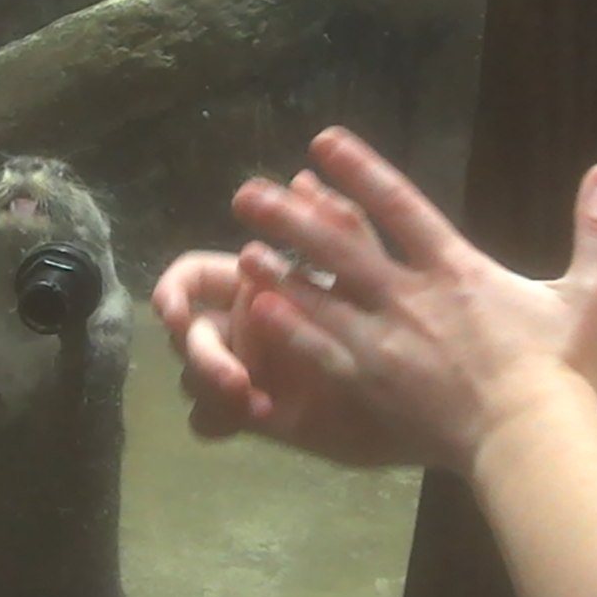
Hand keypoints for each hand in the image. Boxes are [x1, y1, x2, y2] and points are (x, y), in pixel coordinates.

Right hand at [152, 247, 414, 466]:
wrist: (426, 392)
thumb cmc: (393, 324)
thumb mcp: (365, 274)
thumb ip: (337, 229)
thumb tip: (303, 177)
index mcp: (252, 288)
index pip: (190, 281)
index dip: (171, 292)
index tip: (171, 311)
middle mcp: (238, 328)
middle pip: (187, 333)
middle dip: (199, 351)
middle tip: (226, 373)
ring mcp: (242, 372)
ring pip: (192, 377)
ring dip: (210, 384)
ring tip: (246, 394)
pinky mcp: (250, 414)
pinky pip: (208, 419)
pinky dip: (218, 418)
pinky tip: (248, 417)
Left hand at [158, 127, 596, 471]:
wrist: (533, 441)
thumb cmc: (562, 371)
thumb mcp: (590, 293)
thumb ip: (596, 228)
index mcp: (458, 269)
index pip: (399, 204)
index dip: (359, 169)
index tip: (321, 140)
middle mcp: (412, 296)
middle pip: (340, 244)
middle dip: (292, 214)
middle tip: (248, 192)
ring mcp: (387, 341)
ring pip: (319, 295)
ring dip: (277, 268)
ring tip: (240, 246)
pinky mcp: (374, 384)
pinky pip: (320, 352)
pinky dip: (287, 330)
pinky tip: (254, 313)